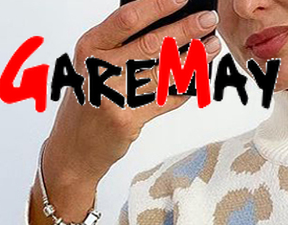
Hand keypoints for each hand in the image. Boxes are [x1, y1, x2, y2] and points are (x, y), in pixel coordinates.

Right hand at [47, 0, 222, 190]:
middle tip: (209, 19)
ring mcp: (114, 96)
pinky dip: (185, 88)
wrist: (75, 146)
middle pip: (151, 44)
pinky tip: (200, 77)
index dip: (158, 6)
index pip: (128, 19)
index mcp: (91, 46)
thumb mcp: (94, 66)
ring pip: (162, 72)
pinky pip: (165, 100)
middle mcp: (100, 68)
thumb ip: (121, 47)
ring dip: (193, 58)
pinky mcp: (128, 119)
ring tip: (212, 47)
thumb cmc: (89, 101)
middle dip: (185, 30)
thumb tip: (165, 27)